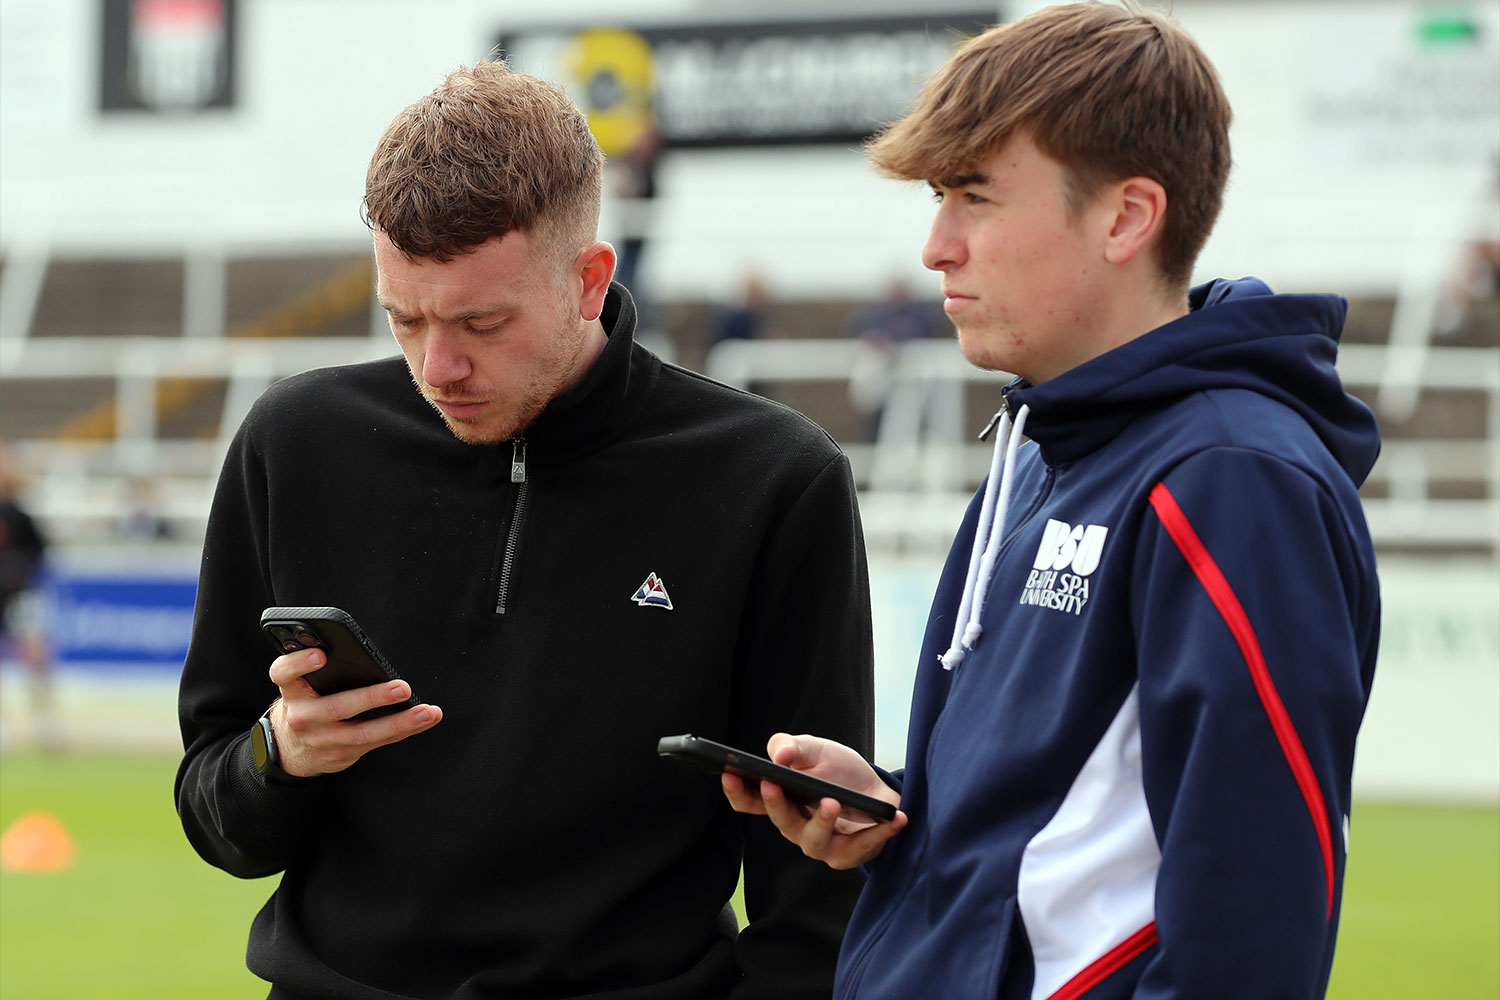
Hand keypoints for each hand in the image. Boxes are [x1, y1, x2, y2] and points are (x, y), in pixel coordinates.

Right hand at [266, 647, 442, 777]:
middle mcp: (302, 716)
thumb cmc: (307, 701)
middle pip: (338, 706)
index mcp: (291, 689)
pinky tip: (425, 719)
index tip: (321, 655)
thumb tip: (359, 650)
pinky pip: (378, 742)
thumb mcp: (301, 683)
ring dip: (400, 722)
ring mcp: (322, 739)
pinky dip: (405, 730)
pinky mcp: (341, 754)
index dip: (300, 663)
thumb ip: (318, 668)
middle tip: (402, 687)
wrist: (291, 748)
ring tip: (426, 712)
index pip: (284, 673)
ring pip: (364, 732)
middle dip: (373, 698)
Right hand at [721, 733, 906, 869]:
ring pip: (814, 841)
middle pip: (780, 821)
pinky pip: (860, 848)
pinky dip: (879, 833)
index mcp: (780, 801)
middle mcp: (795, 827)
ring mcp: (821, 844)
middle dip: (775, 804)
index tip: (729, 772)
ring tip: (831, 802)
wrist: (876, 791)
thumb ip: (792, 746)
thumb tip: (779, 756)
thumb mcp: (815, 749)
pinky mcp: (849, 854)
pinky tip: (895, 818)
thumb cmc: (838, 771)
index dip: (736, 790)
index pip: (749, 802)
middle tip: (773, 784)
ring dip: (822, 822)